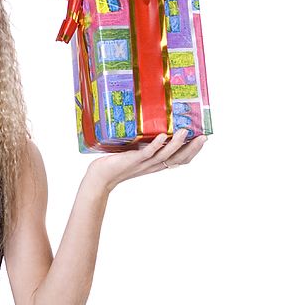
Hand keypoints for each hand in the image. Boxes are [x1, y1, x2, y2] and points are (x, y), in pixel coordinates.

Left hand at [86, 130, 207, 193]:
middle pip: (177, 159)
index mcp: (156, 164)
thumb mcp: (135, 153)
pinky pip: (146, 153)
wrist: (100, 177)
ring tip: (184, 131)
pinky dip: (154, 145)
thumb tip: (154, 127)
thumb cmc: (116, 163)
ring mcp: (143, 164)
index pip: (180, 160)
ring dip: (175, 144)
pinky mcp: (132, 160)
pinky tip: (160, 137)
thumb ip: (146, 145)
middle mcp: (152, 165)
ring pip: (164, 156)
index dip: (193, 151)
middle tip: (203, 137)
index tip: (203, 139)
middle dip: (192, 148)